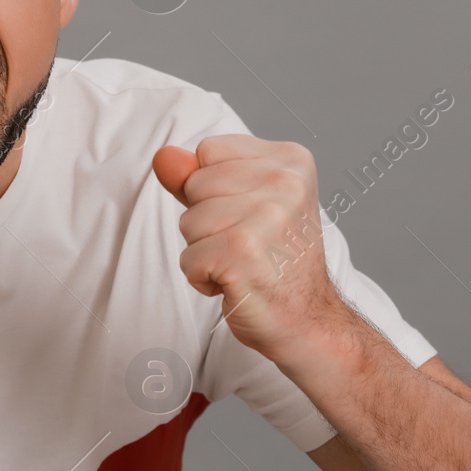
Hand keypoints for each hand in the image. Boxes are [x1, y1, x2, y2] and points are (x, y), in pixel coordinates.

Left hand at [152, 136, 344, 360]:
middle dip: (206, 221)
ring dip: (204, 251)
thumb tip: (163, 157)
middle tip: (248, 245)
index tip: (250, 215)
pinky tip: (236, 282)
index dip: (214, 188)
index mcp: (290, 160)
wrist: (308, 320)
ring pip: (188, 223)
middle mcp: (285, 182)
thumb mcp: (242, 204)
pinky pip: (189, 259)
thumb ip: (199, 176)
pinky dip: (203, 278)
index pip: (208, 151)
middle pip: (195, 185)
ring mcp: (267, 217)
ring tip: (243, 263)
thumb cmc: (274, 261)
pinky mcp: (244, 253)